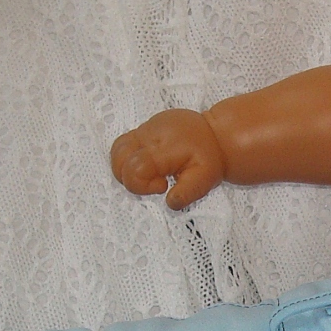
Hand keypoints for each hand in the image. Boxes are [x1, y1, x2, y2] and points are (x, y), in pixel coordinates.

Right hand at [110, 108, 226, 208]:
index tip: (163, 186)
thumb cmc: (209, 158)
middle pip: (120, 158)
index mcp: (166, 149)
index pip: (135, 168)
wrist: (213, 134)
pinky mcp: (143, 128)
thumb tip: (170, 202)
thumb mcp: (205, 179)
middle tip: (155, 181)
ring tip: (147, 174)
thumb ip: (187, 193)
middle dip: (130, 178)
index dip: (142, 185)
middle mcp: (151, 135)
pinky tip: (145, 165)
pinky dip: (127, 159)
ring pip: (117, 149)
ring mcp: (145, 129)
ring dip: (124, 168)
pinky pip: (123, 143)